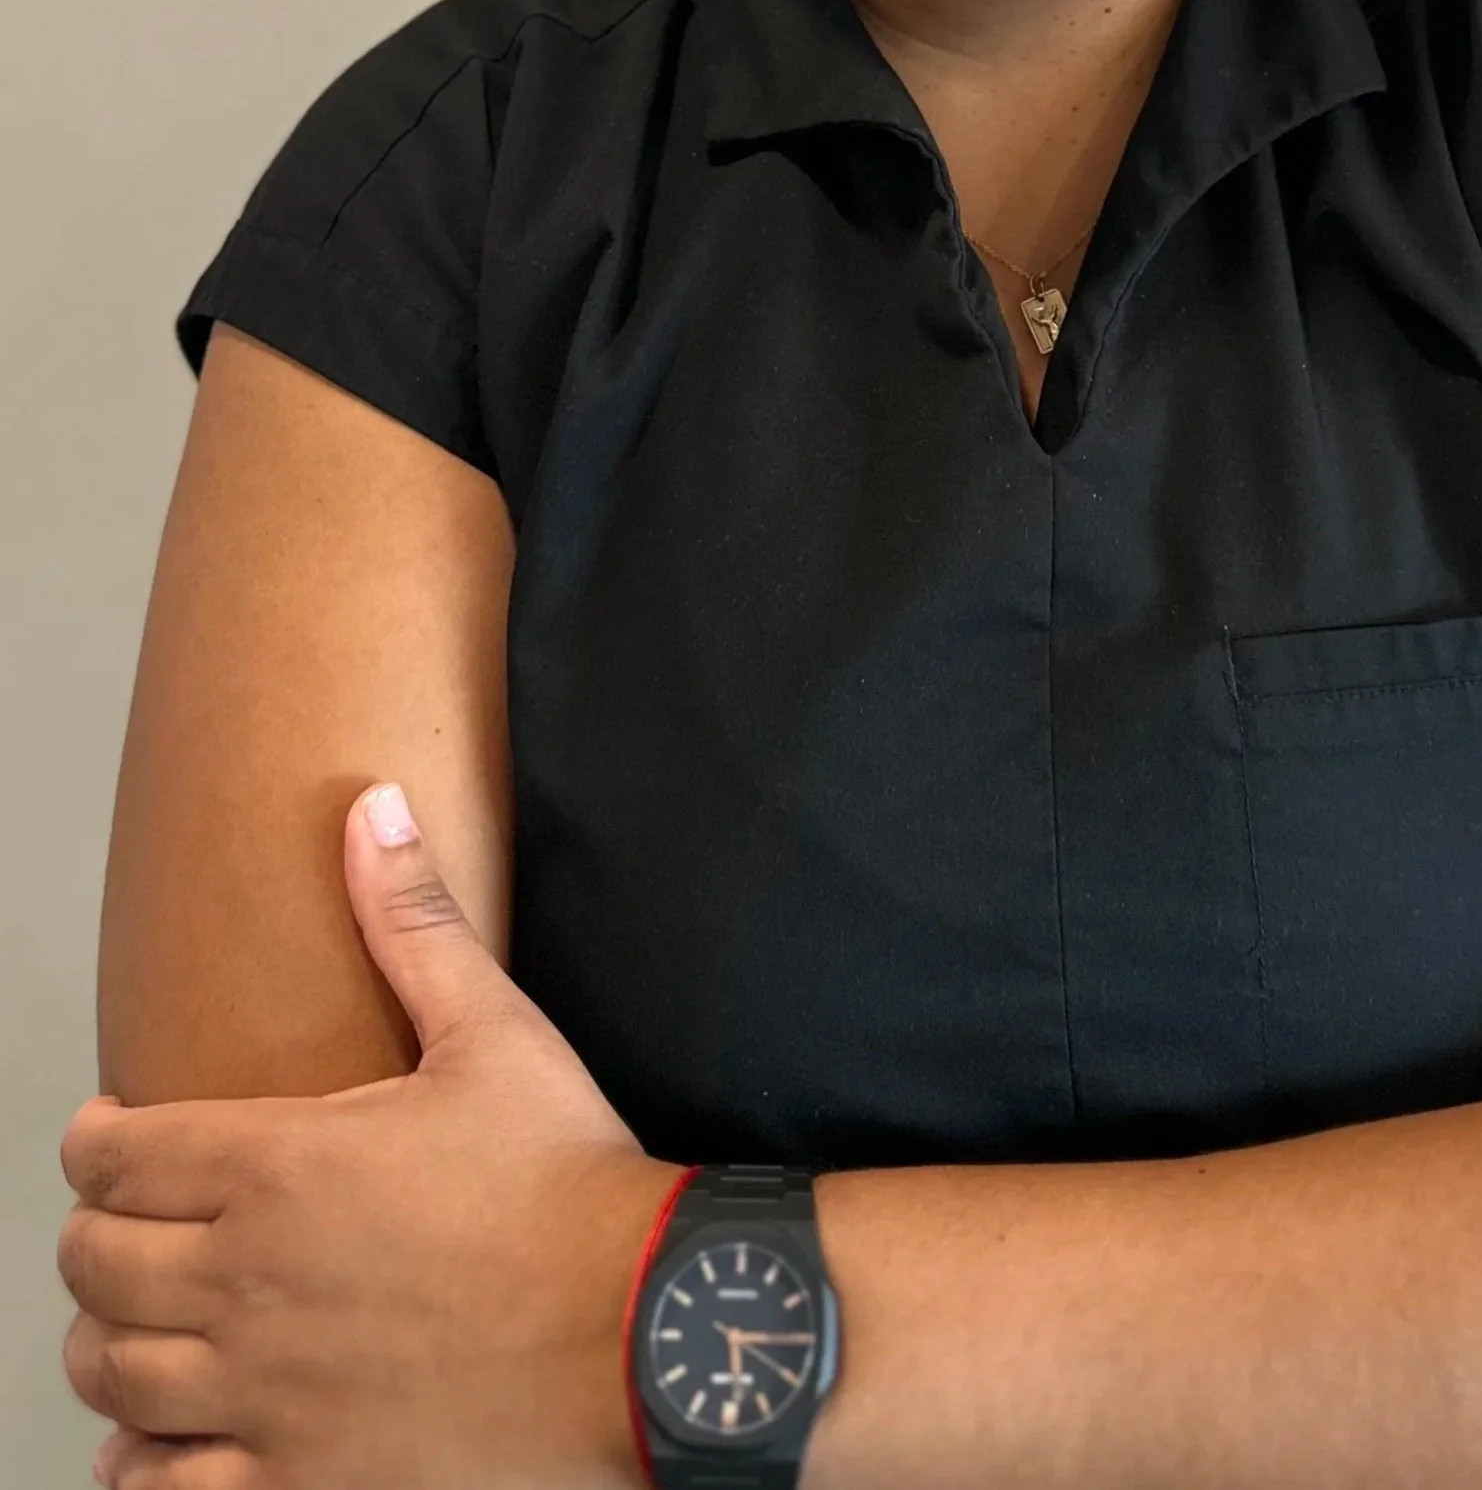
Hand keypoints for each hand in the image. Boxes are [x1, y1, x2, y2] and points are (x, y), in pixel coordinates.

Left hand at [58, 782, 683, 1487]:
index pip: (115, 1158)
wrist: (639, 1325)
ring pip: (112, 1378)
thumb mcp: (494, 1031)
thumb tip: (373, 807)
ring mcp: (264, 1392)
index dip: (95, 1142)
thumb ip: (413, 921)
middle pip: (94, 1267)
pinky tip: (156, 1447)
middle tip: (125, 1225)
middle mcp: (246, 1281)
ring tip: (136, 1326)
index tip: (108, 1135)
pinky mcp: (300, 1480)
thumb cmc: (566, 1176)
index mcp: (278, 1165)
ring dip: (110, 1346)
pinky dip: (141, 1469)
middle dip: (95, 1238)